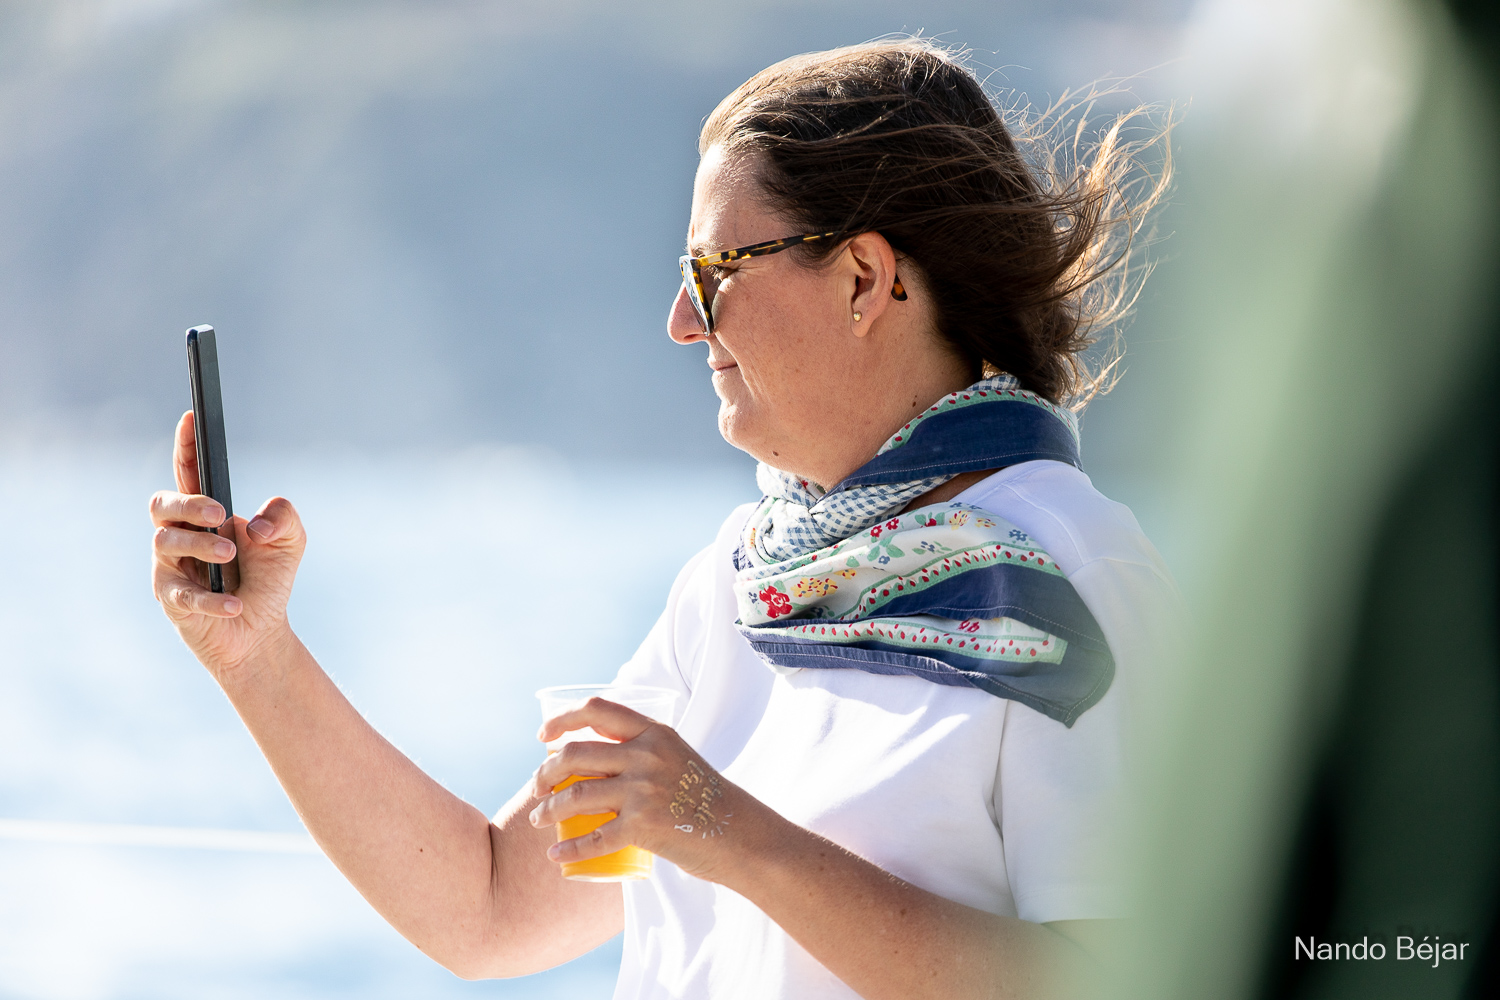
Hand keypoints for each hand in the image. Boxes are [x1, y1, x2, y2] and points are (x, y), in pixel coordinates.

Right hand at [149, 409, 305, 680]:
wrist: (261, 633)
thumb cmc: (268, 579)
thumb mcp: (290, 541)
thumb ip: (283, 517)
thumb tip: (254, 525)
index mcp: (205, 512)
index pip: (188, 472)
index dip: (185, 445)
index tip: (191, 417)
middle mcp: (179, 534)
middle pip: (162, 503)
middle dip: (189, 504)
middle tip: (222, 514)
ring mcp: (170, 566)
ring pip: (165, 542)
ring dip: (201, 545)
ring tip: (232, 555)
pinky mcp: (172, 601)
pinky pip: (182, 594)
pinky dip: (211, 600)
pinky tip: (235, 604)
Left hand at [528, 698, 751, 882]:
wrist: (739, 834)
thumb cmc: (705, 799)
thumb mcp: (677, 758)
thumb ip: (644, 752)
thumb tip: (594, 761)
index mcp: (654, 733)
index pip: (597, 710)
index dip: (563, 719)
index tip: (543, 737)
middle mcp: (646, 755)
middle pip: (575, 754)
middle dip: (545, 773)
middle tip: (537, 788)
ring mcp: (643, 790)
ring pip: (575, 795)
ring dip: (547, 811)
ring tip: (539, 821)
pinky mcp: (642, 826)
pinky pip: (593, 837)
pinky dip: (569, 849)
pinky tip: (556, 856)